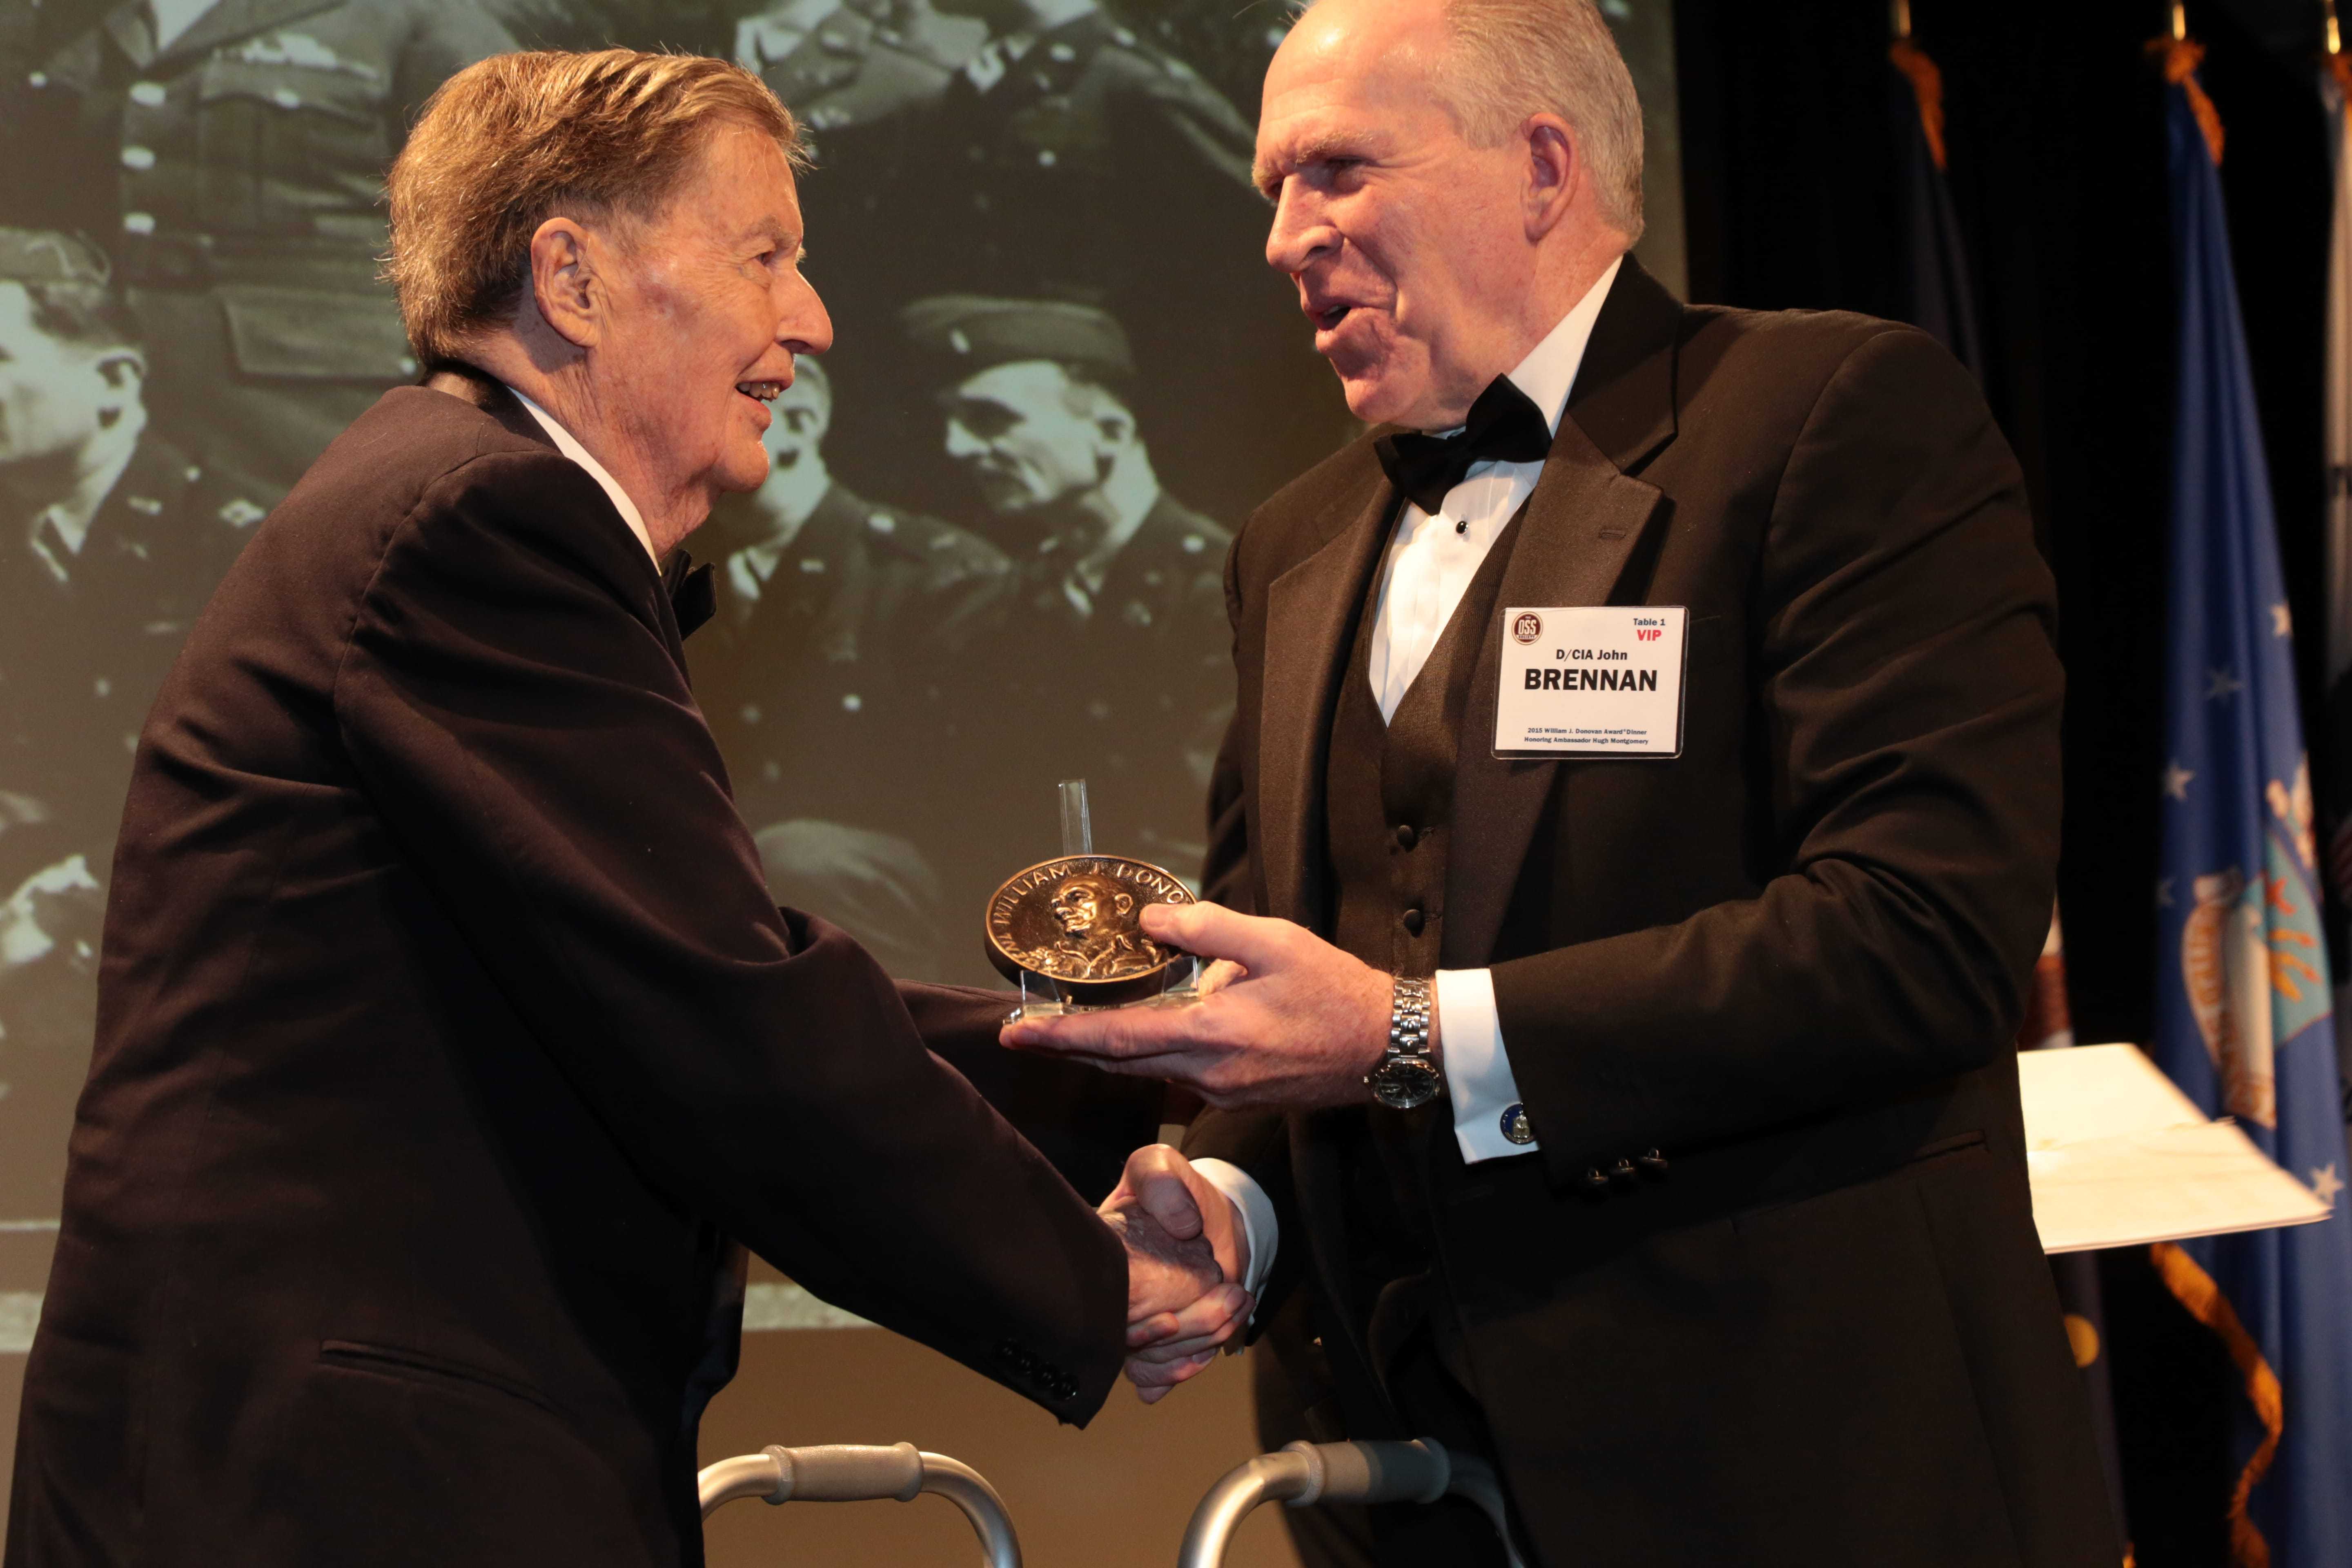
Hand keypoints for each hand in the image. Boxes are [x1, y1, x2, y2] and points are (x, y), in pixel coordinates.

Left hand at [1003, 902, 1410, 1109]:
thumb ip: (1207, 927)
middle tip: (1025, 1034)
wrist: (1385, 1046)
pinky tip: (1150, 1034)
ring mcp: (1223, 1091)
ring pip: (1148, 1072)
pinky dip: (1152, 1056)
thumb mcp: (1275, 941)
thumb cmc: (1336, 990)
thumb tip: (1150, 922)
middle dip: (1069, 1047)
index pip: (1116, 1039)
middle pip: (1119, 1064)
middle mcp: (1208, 1073)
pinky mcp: (1239, 1096)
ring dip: (1109, 1052)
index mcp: (1211, 1034)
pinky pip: (1181, 1076)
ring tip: (1073, 1029)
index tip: (1018, 1033)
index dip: (1061, 1036)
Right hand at [1102, 1196, 1249, 1402]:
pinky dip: (1174, 1374)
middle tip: (1234, 1298)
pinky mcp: (1150, 1345)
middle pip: (1132, 1346)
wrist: (1205, 1219)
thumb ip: (1164, 1183)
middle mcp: (1108, 1299)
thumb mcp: (1160, 1167)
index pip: (1105, 1310)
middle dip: (1188, 1332)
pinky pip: (1148, 1381)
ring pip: (1145, 1365)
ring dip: (1195, 1347)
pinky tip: (1202, 1355)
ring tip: (1235, 1309)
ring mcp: (1126, 1325)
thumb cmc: (1175, 1193)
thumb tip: (1182, 1226)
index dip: (1137, 1326)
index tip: (1173, 1317)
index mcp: (1100, 1262)